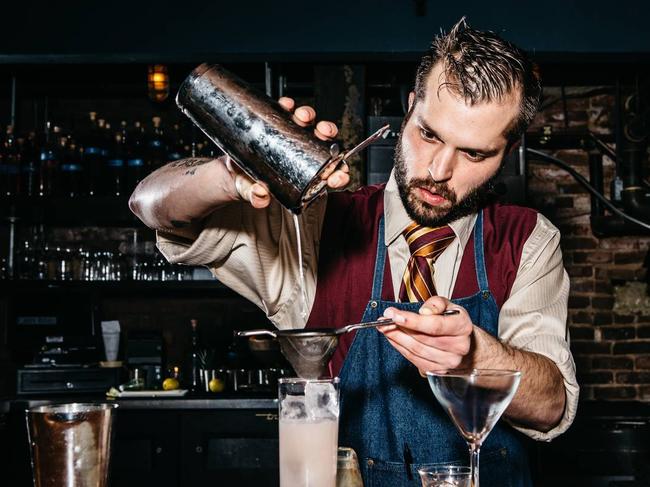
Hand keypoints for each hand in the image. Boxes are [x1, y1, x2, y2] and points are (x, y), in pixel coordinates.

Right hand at [227, 96, 348, 207]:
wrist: (230, 168)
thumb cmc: (247, 182)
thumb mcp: (250, 192)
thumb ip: (255, 197)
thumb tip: (260, 196)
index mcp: (305, 175)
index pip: (330, 175)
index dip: (339, 175)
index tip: (337, 177)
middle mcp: (303, 154)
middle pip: (325, 143)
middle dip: (329, 135)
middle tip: (323, 133)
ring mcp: (292, 137)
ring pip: (310, 123)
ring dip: (310, 116)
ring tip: (302, 117)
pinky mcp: (278, 122)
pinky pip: (288, 110)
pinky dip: (289, 105)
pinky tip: (286, 105)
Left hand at [378, 296, 472, 374]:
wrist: (465, 343)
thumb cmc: (452, 320)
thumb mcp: (449, 305)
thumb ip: (436, 303)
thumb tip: (424, 311)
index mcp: (462, 327)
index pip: (435, 326)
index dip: (412, 321)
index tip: (393, 314)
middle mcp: (459, 347)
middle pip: (422, 339)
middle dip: (399, 328)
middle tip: (384, 318)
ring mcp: (449, 361)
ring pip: (416, 350)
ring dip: (396, 338)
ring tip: (384, 326)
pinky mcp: (438, 370)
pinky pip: (414, 359)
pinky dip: (400, 348)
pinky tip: (392, 338)